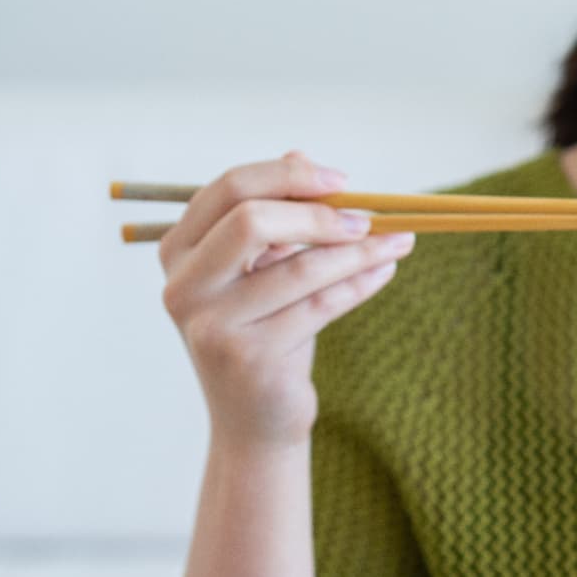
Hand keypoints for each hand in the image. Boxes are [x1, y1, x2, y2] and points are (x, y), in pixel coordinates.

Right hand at [158, 152, 414, 452]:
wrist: (255, 421)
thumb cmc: (264, 335)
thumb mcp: (263, 273)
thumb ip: (274, 219)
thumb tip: (300, 155)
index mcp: (178, 252)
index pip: (226, 190)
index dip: (286, 177)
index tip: (340, 180)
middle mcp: (183, 287)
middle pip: (250, 222)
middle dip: (318, 213)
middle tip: (369, 217)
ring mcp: (212, 325)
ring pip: (299, 269)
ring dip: (357, 251)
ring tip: (398, 242)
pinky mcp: (250, 359)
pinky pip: (320, 307)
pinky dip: (360, 284)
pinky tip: (386, 270)